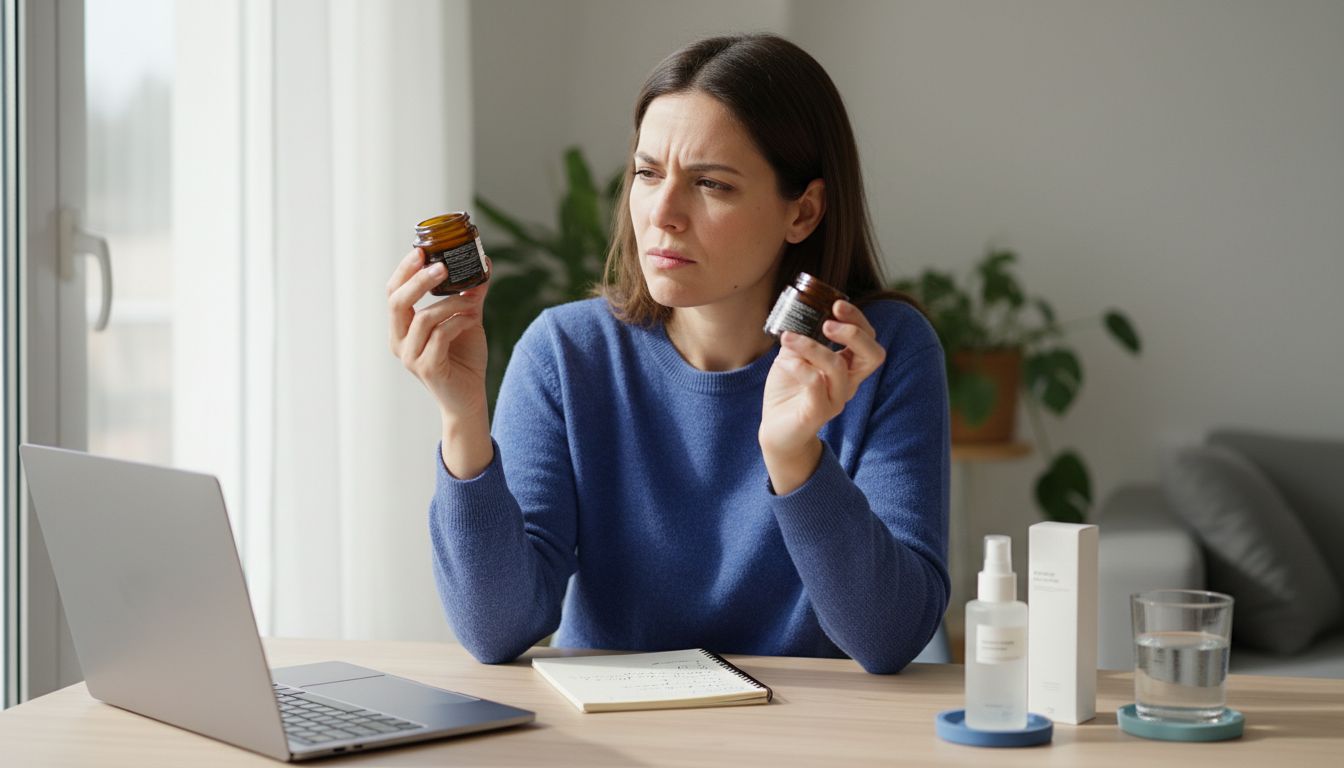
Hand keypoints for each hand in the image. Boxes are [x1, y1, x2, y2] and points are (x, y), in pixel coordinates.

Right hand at [387, 247, 491, 422]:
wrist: (470, 399)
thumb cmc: (464, 359)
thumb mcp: (466, 319)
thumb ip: (470, 294)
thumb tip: (484, 263)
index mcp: (402, 327)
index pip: (393, 292)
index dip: (404, 270)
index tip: (421, 250)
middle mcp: (399, 341)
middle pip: (397, 302)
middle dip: (418, 280)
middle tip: (441, 266)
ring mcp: (411, 357)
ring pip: (424, 318)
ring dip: (450, 304)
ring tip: (471, 302)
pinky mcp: (428, 369)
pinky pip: (440, 337)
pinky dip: (457, 323)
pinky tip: (471, 320)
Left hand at [759, 300, 885, 492]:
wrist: (776, 430)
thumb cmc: (789, 390)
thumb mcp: (795, 355)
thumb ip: (802, 336)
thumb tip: (799, 312)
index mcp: (848, 367)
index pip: (869, 340)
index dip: (858, 320)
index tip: (837, 304)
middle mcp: (848, 383)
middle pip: (873, 356)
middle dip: (853, 333)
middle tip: (827, 323)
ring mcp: (835, 400)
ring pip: (838, 367)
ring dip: (812, 346)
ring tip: (788, 338)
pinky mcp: (817, 413)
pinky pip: (815, 384)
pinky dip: (799, 366)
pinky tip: (784, 361)